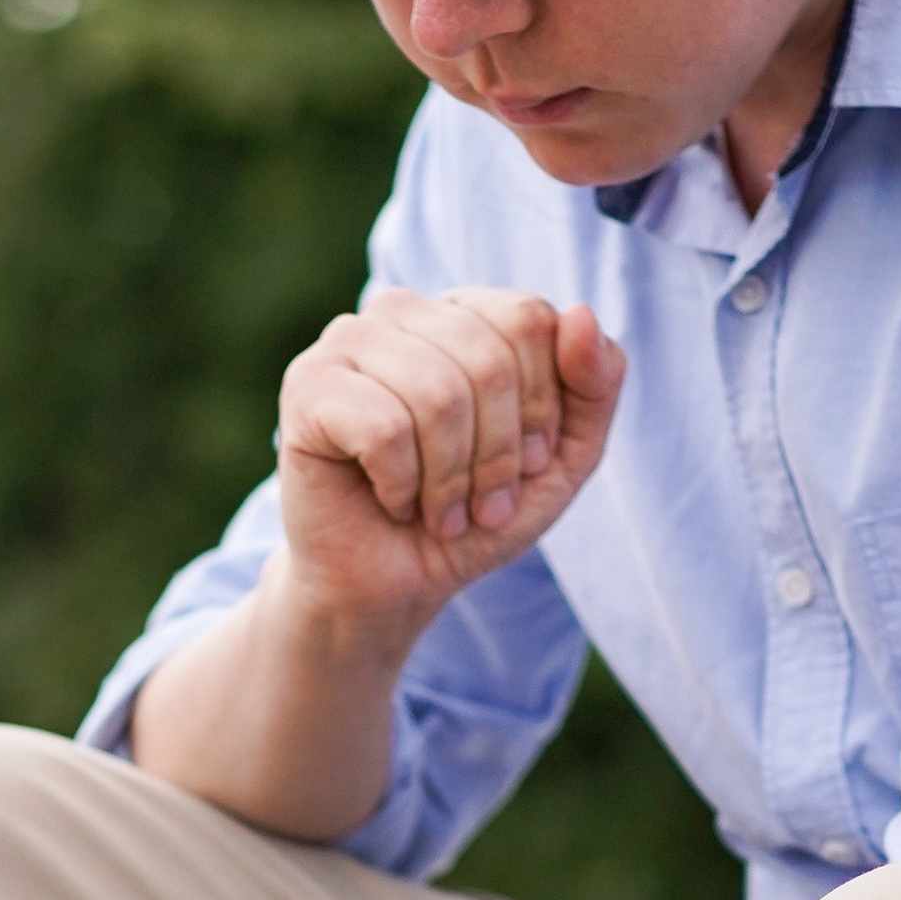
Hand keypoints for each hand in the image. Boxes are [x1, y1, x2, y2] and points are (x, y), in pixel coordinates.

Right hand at [272, 286, 623, 649]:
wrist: (389, 588)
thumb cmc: (472, 518)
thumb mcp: (562, 460)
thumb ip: (595, 387)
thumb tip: (580, 313)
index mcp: (461, 313)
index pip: (527, 318)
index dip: (541, 406)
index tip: (530, 465)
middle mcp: (400, 311)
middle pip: (487, 356)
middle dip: (499, 452)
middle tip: (484, 505)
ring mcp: (346, 342)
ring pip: (436, 393)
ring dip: (451, 478)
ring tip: (441, 514)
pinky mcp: (306, 388)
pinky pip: (382, 427)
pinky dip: (401, 484)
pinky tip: (390, 501)